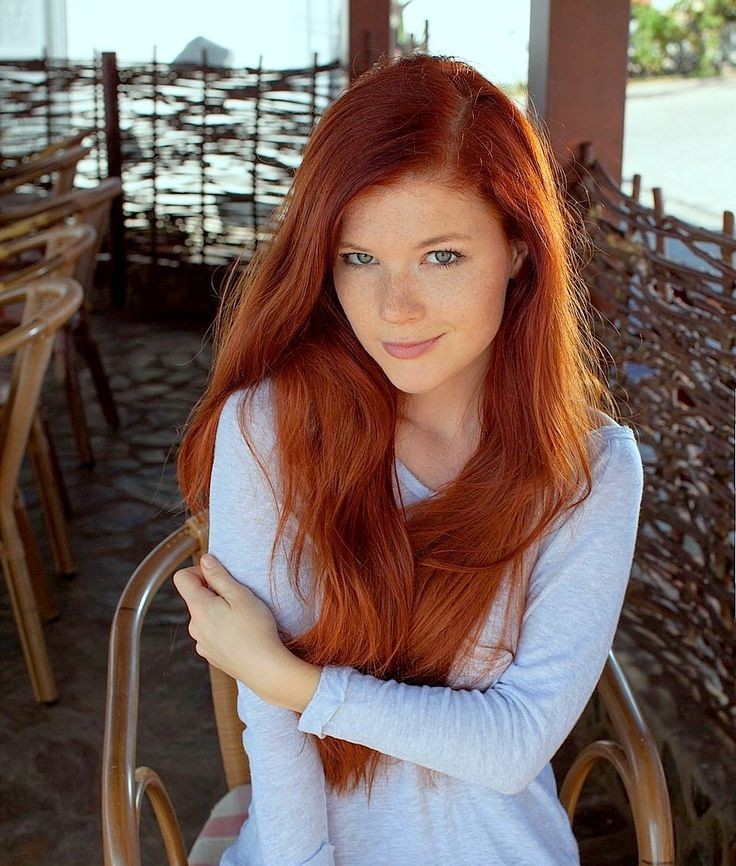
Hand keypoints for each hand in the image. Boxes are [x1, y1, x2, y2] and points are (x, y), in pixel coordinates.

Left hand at [173, 554, 321, 710]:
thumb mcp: (241, 595)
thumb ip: (219, 576)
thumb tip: (204, 560)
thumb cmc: (256, 630)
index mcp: (199, 608)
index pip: (182, 578)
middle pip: (195, 597)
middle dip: (214, 593)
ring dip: (219, 611)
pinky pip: (211, 633)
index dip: (199, 571)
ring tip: (243, 618)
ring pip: (204, 616)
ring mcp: (201, 643)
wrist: (265, 669)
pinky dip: (222, 629)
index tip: (219, 576)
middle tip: (239, 599)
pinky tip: (241, 634)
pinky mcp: (210, 654)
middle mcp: (194, 626)